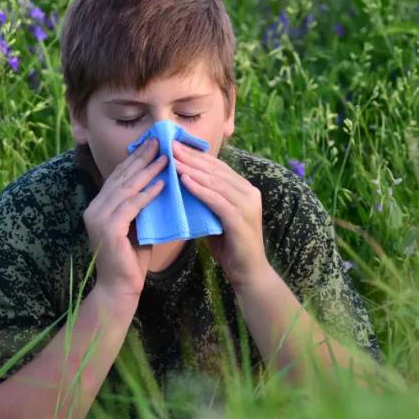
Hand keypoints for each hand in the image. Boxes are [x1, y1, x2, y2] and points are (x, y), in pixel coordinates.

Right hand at [82, 137, 167, 298]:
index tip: (152, 144)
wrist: (120, 289)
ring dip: (147, 171)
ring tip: (165, 157)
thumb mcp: (136, 226)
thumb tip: (159, 182)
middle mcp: (94, 209)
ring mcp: (98, 218)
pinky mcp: (108, 229)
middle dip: (141, 158)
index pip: (118, 178)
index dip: (135, 160)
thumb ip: (139, 207)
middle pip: (121, 178)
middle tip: (159, 142)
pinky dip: (147, 194)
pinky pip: (131, 206)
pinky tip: (162, 183)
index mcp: (98, 207)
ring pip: (126, 188)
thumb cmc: (131, 260)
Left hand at [171, 141, 271, 289]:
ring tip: (172, 160)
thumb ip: (206, 201)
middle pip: (216, 170)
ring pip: (215, 182)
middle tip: (170, 146)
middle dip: (191, 157)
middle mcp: (249, 192)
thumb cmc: (230, 246)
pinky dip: (199, 189)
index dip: (196, 155)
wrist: (249, 273)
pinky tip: (184, 181)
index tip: (175, 145)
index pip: (218, 166)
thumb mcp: (216, 217)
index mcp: (244, 189)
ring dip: (192, 169)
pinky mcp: (240, 219)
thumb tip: (182, 185)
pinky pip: (216, 200)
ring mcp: (247, 205)